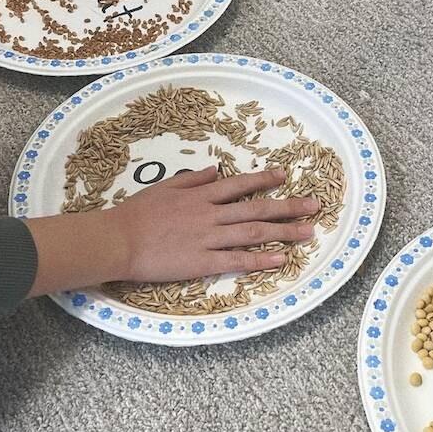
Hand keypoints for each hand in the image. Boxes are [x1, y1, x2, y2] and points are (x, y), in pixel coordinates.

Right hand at [107, 165, 317, 282]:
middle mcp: (210, 214)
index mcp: (200, 195)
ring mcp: (208, 238)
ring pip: (253, 232)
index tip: (284, 175)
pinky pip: (238, 260)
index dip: (264, 179)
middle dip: (288, 206)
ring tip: (308, 232)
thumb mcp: (164, 187)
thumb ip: (193, 180)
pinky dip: (261, 259)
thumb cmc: (135, 215)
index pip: (240, 184)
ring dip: (284, 231)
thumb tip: (215, 169)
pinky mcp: (202, 262)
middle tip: (314, 205)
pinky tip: (281, 259)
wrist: (118, 240)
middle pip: (256, 208)